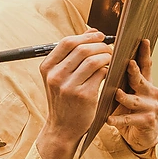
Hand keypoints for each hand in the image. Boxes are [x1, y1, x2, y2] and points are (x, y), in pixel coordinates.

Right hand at [36, 29, 113, 158]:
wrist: (62, 127)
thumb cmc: (64, 99)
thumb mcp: (60, 76)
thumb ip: (73, 54)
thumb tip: (91, 31)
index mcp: (47, 68)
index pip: (67, 42)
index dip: (86, 36)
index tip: (99, 36)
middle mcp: (55, 76)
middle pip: (82, 49)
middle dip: (100, 45)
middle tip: (108, 48)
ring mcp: (68, 86)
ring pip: (93, 60)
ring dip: (106, 56)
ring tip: (110, 59)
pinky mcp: (83, 95)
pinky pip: (101, 74)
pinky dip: (108, 69)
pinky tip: (108, 72)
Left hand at [107, 39, 157, 151]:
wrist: (141, 135)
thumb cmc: (129, 109)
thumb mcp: (125, 91)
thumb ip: (118, 76)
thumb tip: (103, 56)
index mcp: (144, 82)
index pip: (144, 65)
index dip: (144, 53)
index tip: (143, 40)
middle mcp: (151, 92)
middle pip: (141, 79)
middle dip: (134, 71)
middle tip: (128, 63)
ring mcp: (150, 107)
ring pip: (135, 100)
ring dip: (125, 97)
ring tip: (116, 93)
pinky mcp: (147, 121)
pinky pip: (130, 120)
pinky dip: (118, 120)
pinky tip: (108, 119)